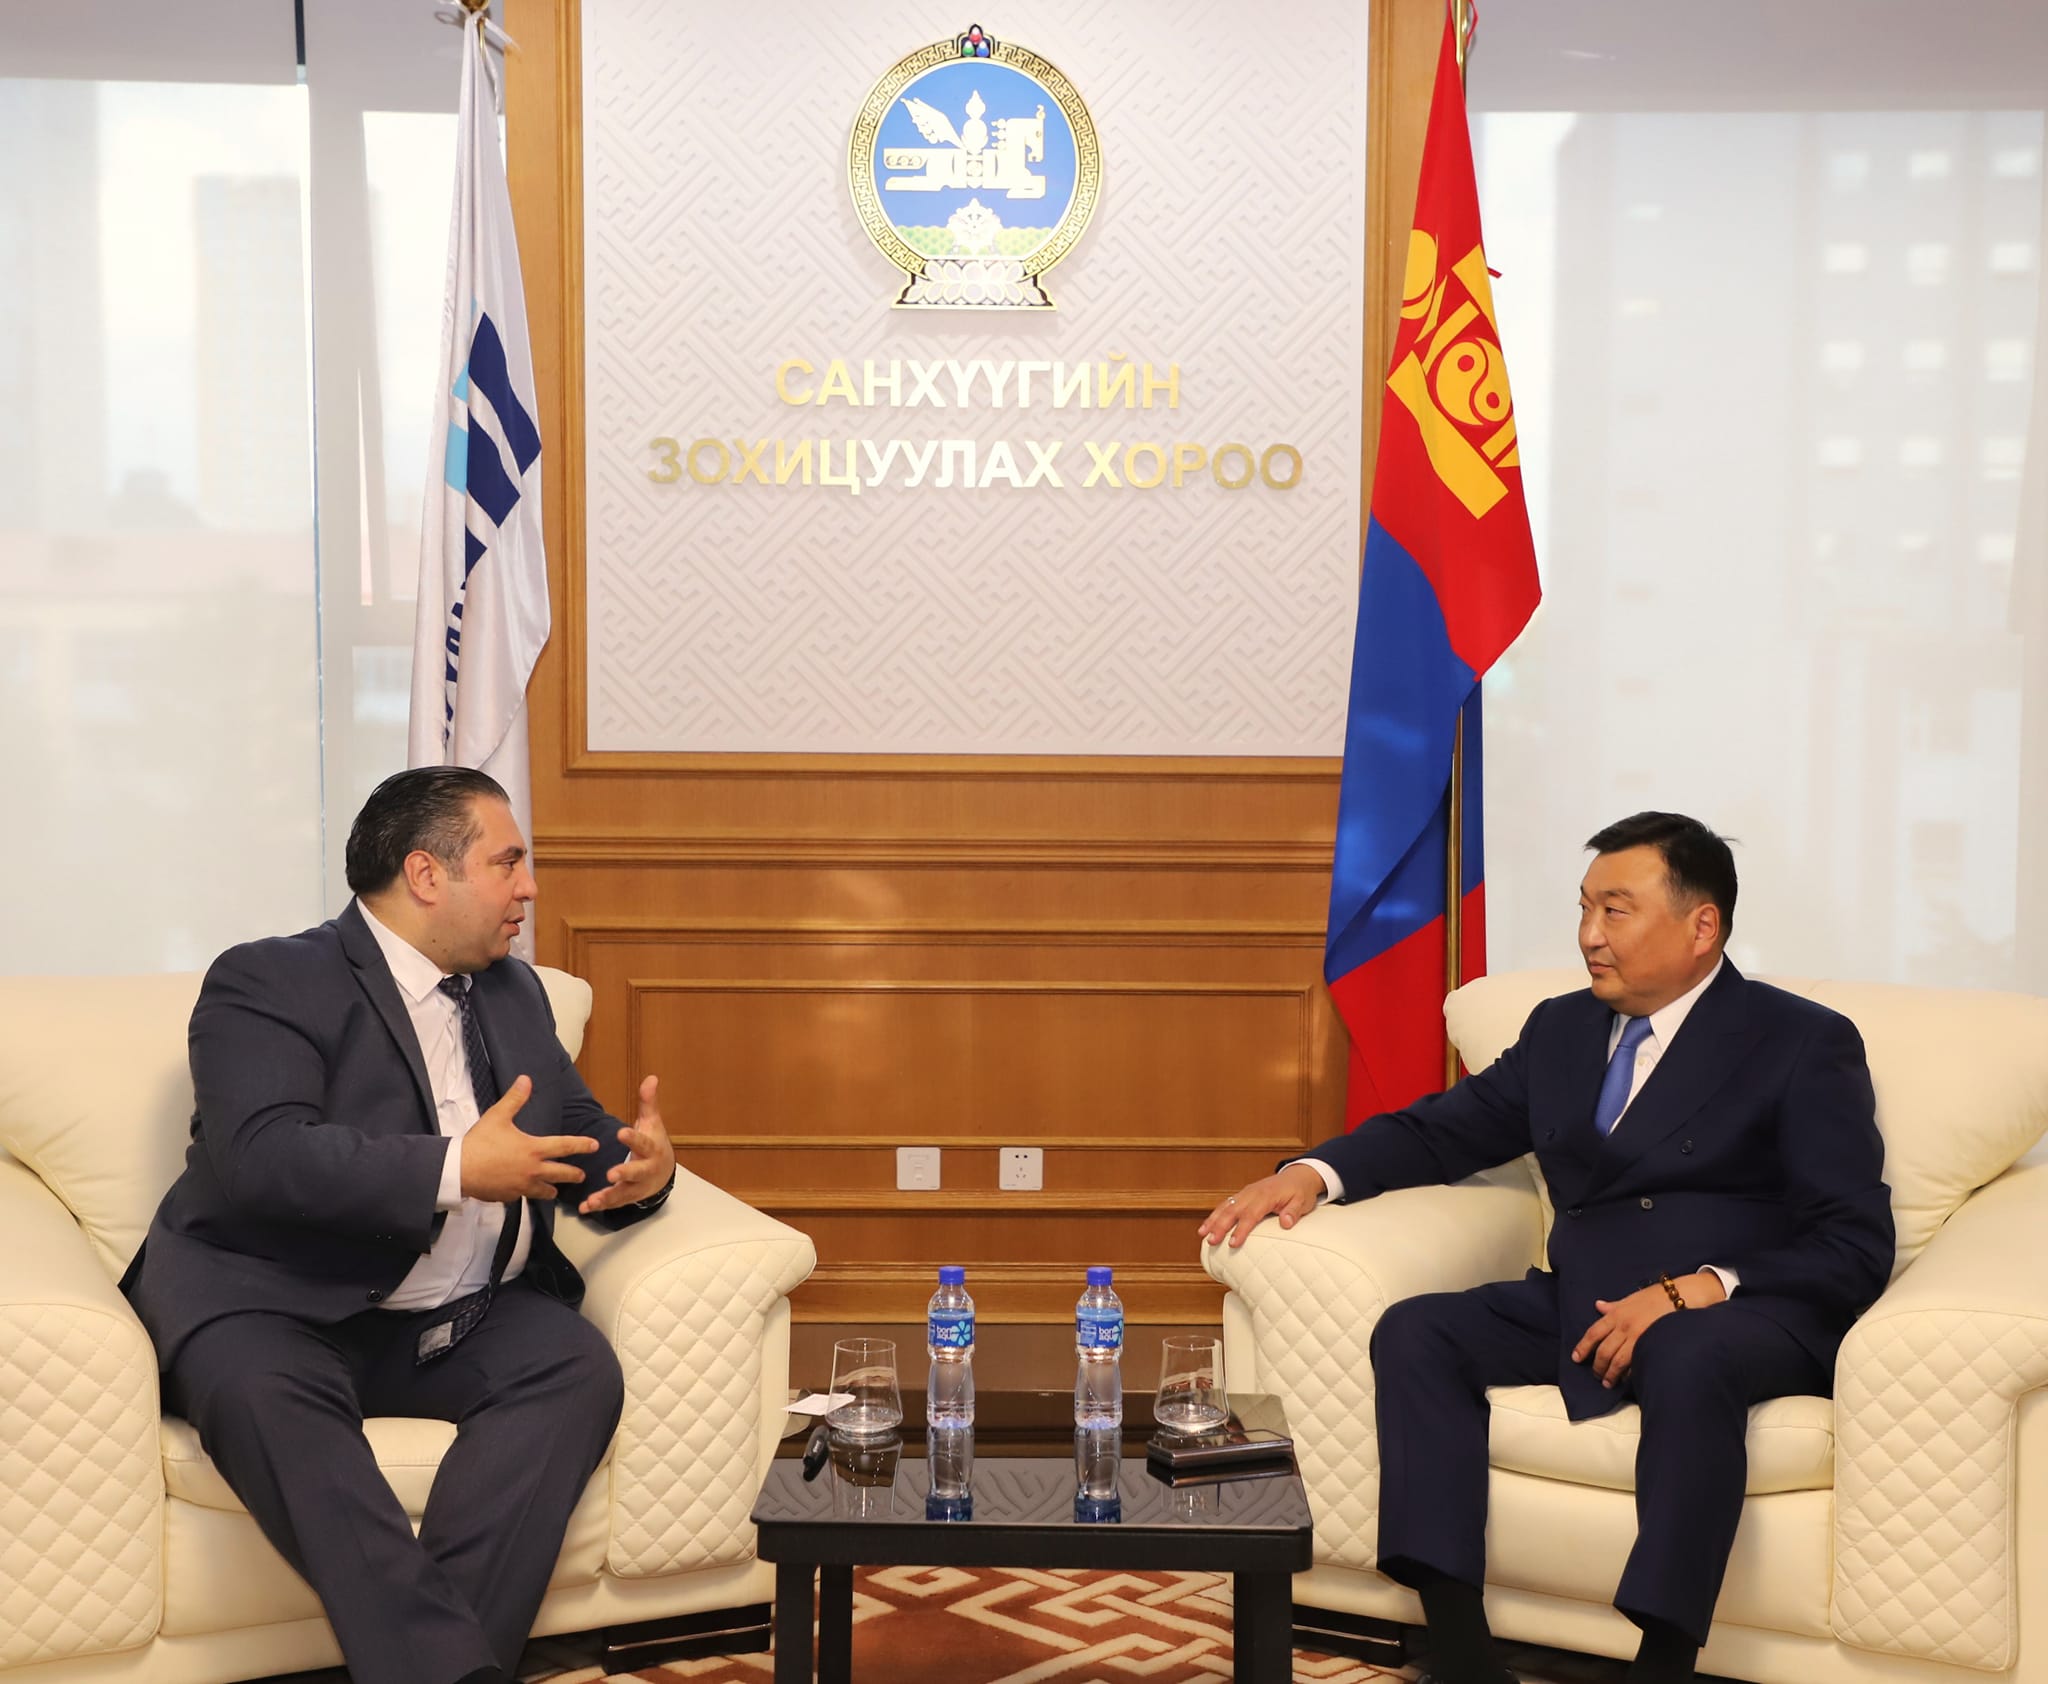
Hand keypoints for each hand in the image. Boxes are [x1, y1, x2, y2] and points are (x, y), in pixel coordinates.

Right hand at [459, 1077, 599, 1202]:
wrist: (459, 1170)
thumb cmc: (479, 1143)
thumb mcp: (498, 1116)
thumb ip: (515, 1098)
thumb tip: (526, 1079)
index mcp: (533, 1149)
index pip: (565, 1146)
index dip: (582, 1145)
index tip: (595, 1146)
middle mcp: (532, 1170)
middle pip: (562, 1174)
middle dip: (574, 1175)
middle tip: (582, 1176)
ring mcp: (522, 1187)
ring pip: (545, 1191)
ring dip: (552, 1189)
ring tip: (555, 1190)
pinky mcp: (509, 1197)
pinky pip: (522, 1197)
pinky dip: (525, 1194)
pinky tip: (524, 1191)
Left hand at [578, 1075, 676, 1214]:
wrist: (664, 1173)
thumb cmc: (654, 1143)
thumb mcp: (652, 1123)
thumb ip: (648, 1103)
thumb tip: (651, 1078)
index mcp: (652, 1149)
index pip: (644, 1143)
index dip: (633, 1139)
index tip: (621, 1133)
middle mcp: (646, 1170)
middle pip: (637, 1173)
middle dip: (625, 1174)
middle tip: (611, 1173)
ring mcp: (637, 1186)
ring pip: (624, 1193)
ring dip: (608, 1196)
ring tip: (593, 1199)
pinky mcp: (628, 1197)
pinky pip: (614, 1203)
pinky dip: (600, 1205)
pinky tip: (585, 1207)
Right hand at [1197, 1163, 1325, 1248]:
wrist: (1297, 1176)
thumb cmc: (1300, 1192)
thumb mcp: (1303, 1202)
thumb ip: (1293, 1212)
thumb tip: (1286, 1223)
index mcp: (1266, 1195)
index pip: (1251, 1214)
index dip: (1241, 1229)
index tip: (1233, 1243)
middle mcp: (1252, 1193)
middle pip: (1233, 1210)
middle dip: (1220, 1226)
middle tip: (1211, 1241)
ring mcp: (1246, 1193)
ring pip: (1226, 1206)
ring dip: (1213, 1220)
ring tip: (1202, 1234)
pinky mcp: (1243, 1195)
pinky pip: (1226, 1204)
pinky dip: (1215, 1214)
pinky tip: (1207, 1226)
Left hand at [1571, 1272, 1725, 1386]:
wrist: (1681, 1296)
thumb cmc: (1657, 1297)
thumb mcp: (1631, 1298)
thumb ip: (1614, 1306)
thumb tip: (1598, 1306)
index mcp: (1616, 1313)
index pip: (1593, 1333)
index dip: (1583, 1347)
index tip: (1576, 1358)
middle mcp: (1623, 1326)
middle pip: (1603, 1351)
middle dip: (1597, 1366)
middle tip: (1596, 1375)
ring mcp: (1637, 1336)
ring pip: (1616, 1360)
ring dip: (1610, 1374)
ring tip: (1608, 1382)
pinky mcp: (1650, 1344)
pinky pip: (1635, 1363)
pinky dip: (1628, 1373)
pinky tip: (1626, 1379)